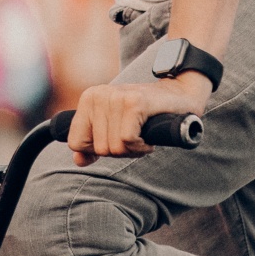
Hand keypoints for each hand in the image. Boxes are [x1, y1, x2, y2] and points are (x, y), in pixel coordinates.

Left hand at [67, 73, 208, 165]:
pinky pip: (127, 141)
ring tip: (142, 133)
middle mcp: (98, 94)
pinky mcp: (135, 102)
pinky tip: (148, 136)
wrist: (178, 95)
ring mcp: (116, 96)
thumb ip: (92, 144)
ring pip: (113, 147)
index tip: (116, 138)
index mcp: (88, 98)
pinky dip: (141, 147)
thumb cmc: (144, 115)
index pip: (76, 143)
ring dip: (133, 149)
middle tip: (134, 135)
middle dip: (119, 150)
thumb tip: (78, 161)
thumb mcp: (113, 127)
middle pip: (98, 149)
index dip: (97, 150)